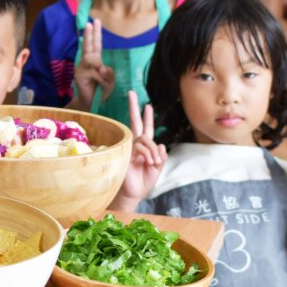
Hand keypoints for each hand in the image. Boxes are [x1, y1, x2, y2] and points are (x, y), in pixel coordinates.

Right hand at [73, 20, 113, 107]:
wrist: (91, 104)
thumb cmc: (101, 90)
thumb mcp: (110, 81)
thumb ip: (109, 73)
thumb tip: (102, 68)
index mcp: (95, 61)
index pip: (96, 44)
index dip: (96, 33)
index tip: (95, 21)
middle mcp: (87, 62)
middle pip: (88, 45)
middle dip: (90, 34)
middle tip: (90, 22)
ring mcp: (81, 67)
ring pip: (92, 58)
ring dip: (100, 68)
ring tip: (103, 78)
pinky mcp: (79, 75)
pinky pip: (93, 71)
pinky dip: (100, 78)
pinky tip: (100, 84)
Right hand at [113, 91, 166, 206]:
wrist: (134, 193)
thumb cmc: (144, 181)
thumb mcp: (158, 168)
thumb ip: (161, 156)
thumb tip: (160, 145)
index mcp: (145, 147)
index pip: (146, 128)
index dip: (147, 117)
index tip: (147, 105)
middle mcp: (136, 144)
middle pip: (135, 122)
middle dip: (133, 107)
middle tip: (131, 93)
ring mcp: (130, 147)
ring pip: (144, 138)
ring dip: (152, 149)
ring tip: (154, 162)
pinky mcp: (126, 153)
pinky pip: (140, 147)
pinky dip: (148, 154)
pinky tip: (150, 162)